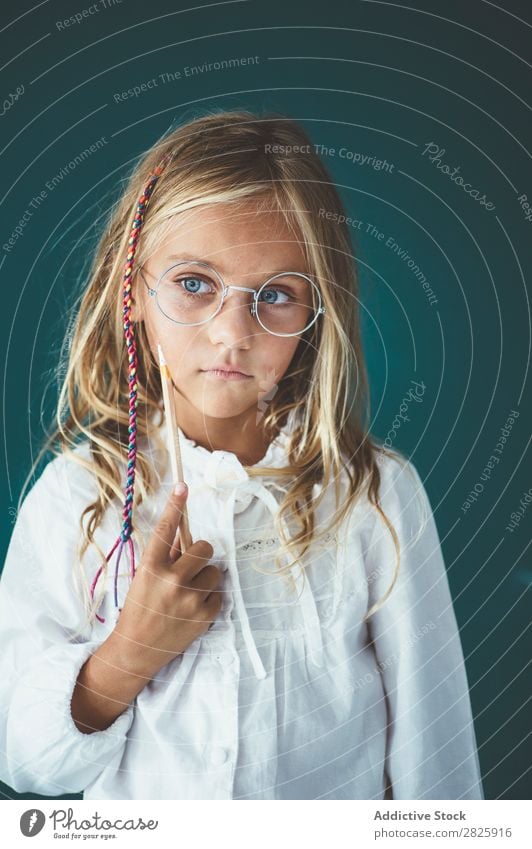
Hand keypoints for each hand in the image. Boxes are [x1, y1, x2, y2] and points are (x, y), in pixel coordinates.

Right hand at [109, 484, 222, 677]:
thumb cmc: (139, 609)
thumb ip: (163, 556)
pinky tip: (192, 609)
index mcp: (150, 567)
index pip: (164, 530)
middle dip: (198, 555)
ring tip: (187, 594)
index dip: (175, 506)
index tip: (182, 486)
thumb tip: (183, 536)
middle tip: (187, 568)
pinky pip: (219, 593)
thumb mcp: (143, 578)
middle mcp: (171, 580)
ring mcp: (190, 598)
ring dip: (205, 578)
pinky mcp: (205, 615)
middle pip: (203, 548)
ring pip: (214, 571)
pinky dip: (209, 598)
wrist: (136, 650)